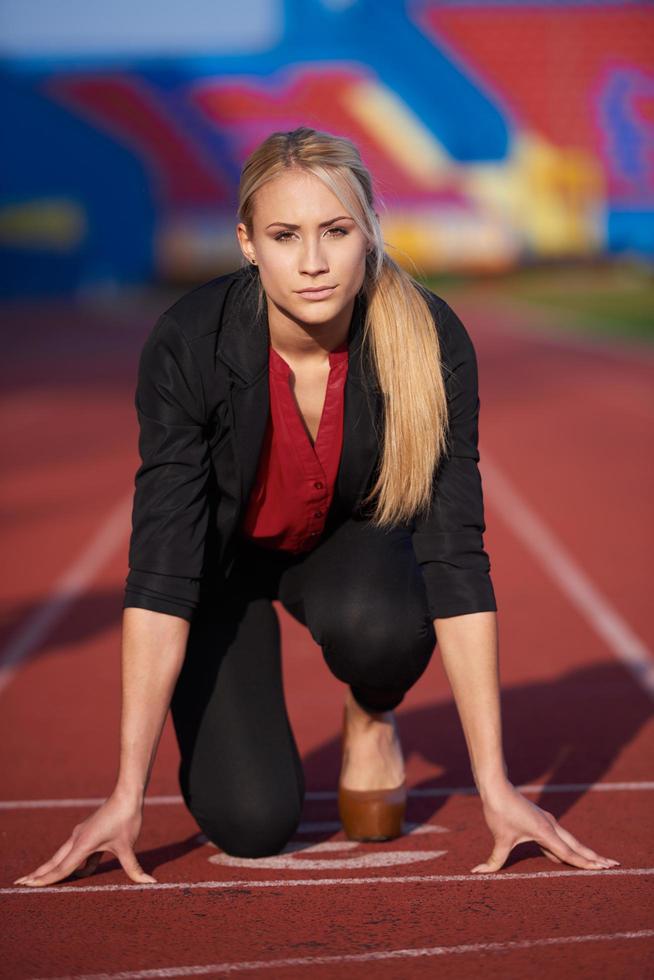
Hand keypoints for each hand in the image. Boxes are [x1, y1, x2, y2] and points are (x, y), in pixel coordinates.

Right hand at [13, 790, 155, 886]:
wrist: (127, 794)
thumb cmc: (126, 818)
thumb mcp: (129, 846)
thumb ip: (135, 869)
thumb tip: (150, 882)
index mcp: (83, 844)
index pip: (62, 868)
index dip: (46, 880)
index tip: (29, 886)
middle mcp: (77, 839)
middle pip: (54, 862)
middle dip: (38, 874)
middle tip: (20, 883)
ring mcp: (81, 835)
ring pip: (62, 856)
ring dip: (51, 868)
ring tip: (37, 879)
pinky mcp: (88, 833)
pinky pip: (77, 853)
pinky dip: (73, 864)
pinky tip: (81, 873)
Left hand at [471, 780, 620, 873]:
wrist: (496, 787)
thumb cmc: (499, 811)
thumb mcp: (499, 838)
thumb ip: (494, 860)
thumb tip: (478, 873)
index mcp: (545, 832)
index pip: (569, 853)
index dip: (585, 864)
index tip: (602, 869)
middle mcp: (551, 826)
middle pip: (577, 846)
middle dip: (594, 857)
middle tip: (613, 865)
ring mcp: (547, 822)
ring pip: (570, 840)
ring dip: (584, 851)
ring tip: (598, 861)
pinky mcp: (541, 821)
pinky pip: (559, 837)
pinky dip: (568, 847)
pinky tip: (567, 855)